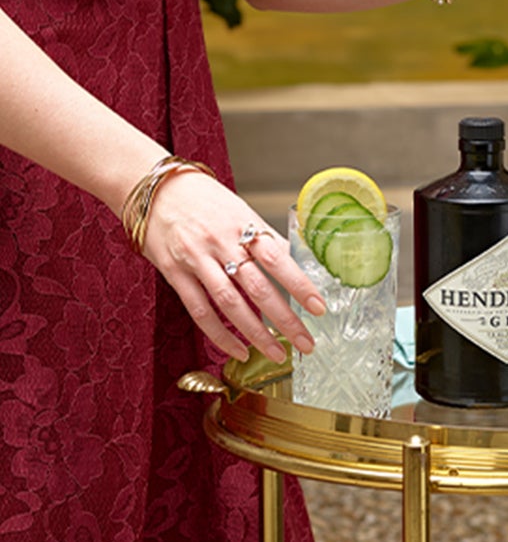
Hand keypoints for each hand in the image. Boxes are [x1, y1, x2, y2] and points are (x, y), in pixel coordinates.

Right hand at [139, 171, 324, 363]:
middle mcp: (221, 244)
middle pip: (258, 288)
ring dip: (257, 334)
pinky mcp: (174, 274)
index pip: (279, 260)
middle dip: (286, 320)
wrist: (154, 188)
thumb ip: (265, 239)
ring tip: (277, 354)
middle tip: (306, 343)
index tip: (319, 308)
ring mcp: (196, 260)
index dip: (300, 286)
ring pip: (230, 305)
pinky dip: (221, 335)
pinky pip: (200, 311)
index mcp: (243, 226)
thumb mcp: (241, 211)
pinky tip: (239, 350)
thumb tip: (295, 262)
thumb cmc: (205, 200)